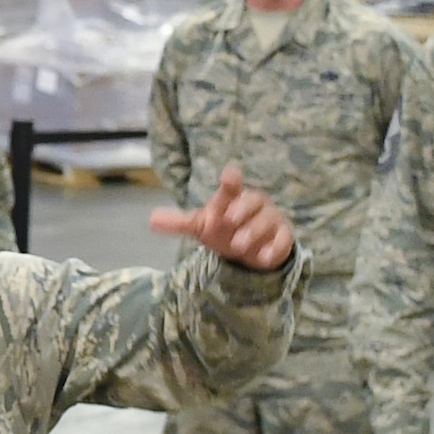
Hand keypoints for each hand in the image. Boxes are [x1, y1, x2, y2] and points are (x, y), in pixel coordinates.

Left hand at [150, 165, 295, 271]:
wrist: (249, 248)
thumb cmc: (224, 228)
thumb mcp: (201, 226)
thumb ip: (180, 223)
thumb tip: (150, 221)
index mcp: (234, 197)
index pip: (231, 187)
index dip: (230, 181)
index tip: (229, 174)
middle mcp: (255, 204)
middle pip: (252, 201)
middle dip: (241, 210)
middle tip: (228, 221)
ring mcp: (271, 219)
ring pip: (266, 221)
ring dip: (253, 232)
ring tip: (239, 245)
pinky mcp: (283, 236)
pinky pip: (283, 240)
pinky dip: (275, 248)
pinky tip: (264, 258)